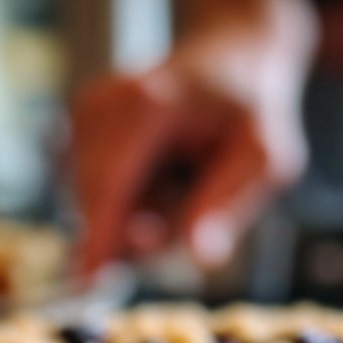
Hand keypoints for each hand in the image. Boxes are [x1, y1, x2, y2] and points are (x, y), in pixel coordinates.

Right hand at [71, 0, 315, 273]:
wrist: (228, 61)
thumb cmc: (250, 109)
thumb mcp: (264, 157)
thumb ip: (229, 204)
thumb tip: (201, 256)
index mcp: (146, 106)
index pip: (108, 186)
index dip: (98, 238)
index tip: (89, 281)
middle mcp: (103, 106)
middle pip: (98, 203)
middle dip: (138, 230)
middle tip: (186, 214)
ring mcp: (85, 118)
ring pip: (94, 205)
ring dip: (136, 217)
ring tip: (177, 184)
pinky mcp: (78, 133)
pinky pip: (94, 197)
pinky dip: (127, 204)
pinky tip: (156, 180)